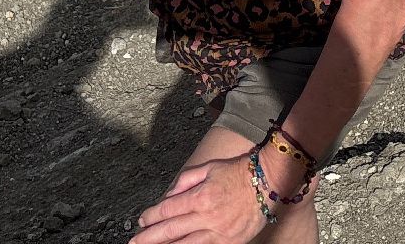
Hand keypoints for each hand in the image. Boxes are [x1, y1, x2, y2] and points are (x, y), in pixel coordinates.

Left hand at [130, 154, 266, 243]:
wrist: (269, 181)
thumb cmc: (239, 171)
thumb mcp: (210, 168)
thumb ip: (186, 180)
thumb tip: (169, 196)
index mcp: (201, 196)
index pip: (168, 209)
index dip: (152, 216)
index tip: (142, 220)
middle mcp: (208, 216)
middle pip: (172, 231)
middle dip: (150, 238)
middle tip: (134, 243)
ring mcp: (219, 233)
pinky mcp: (229, 243)